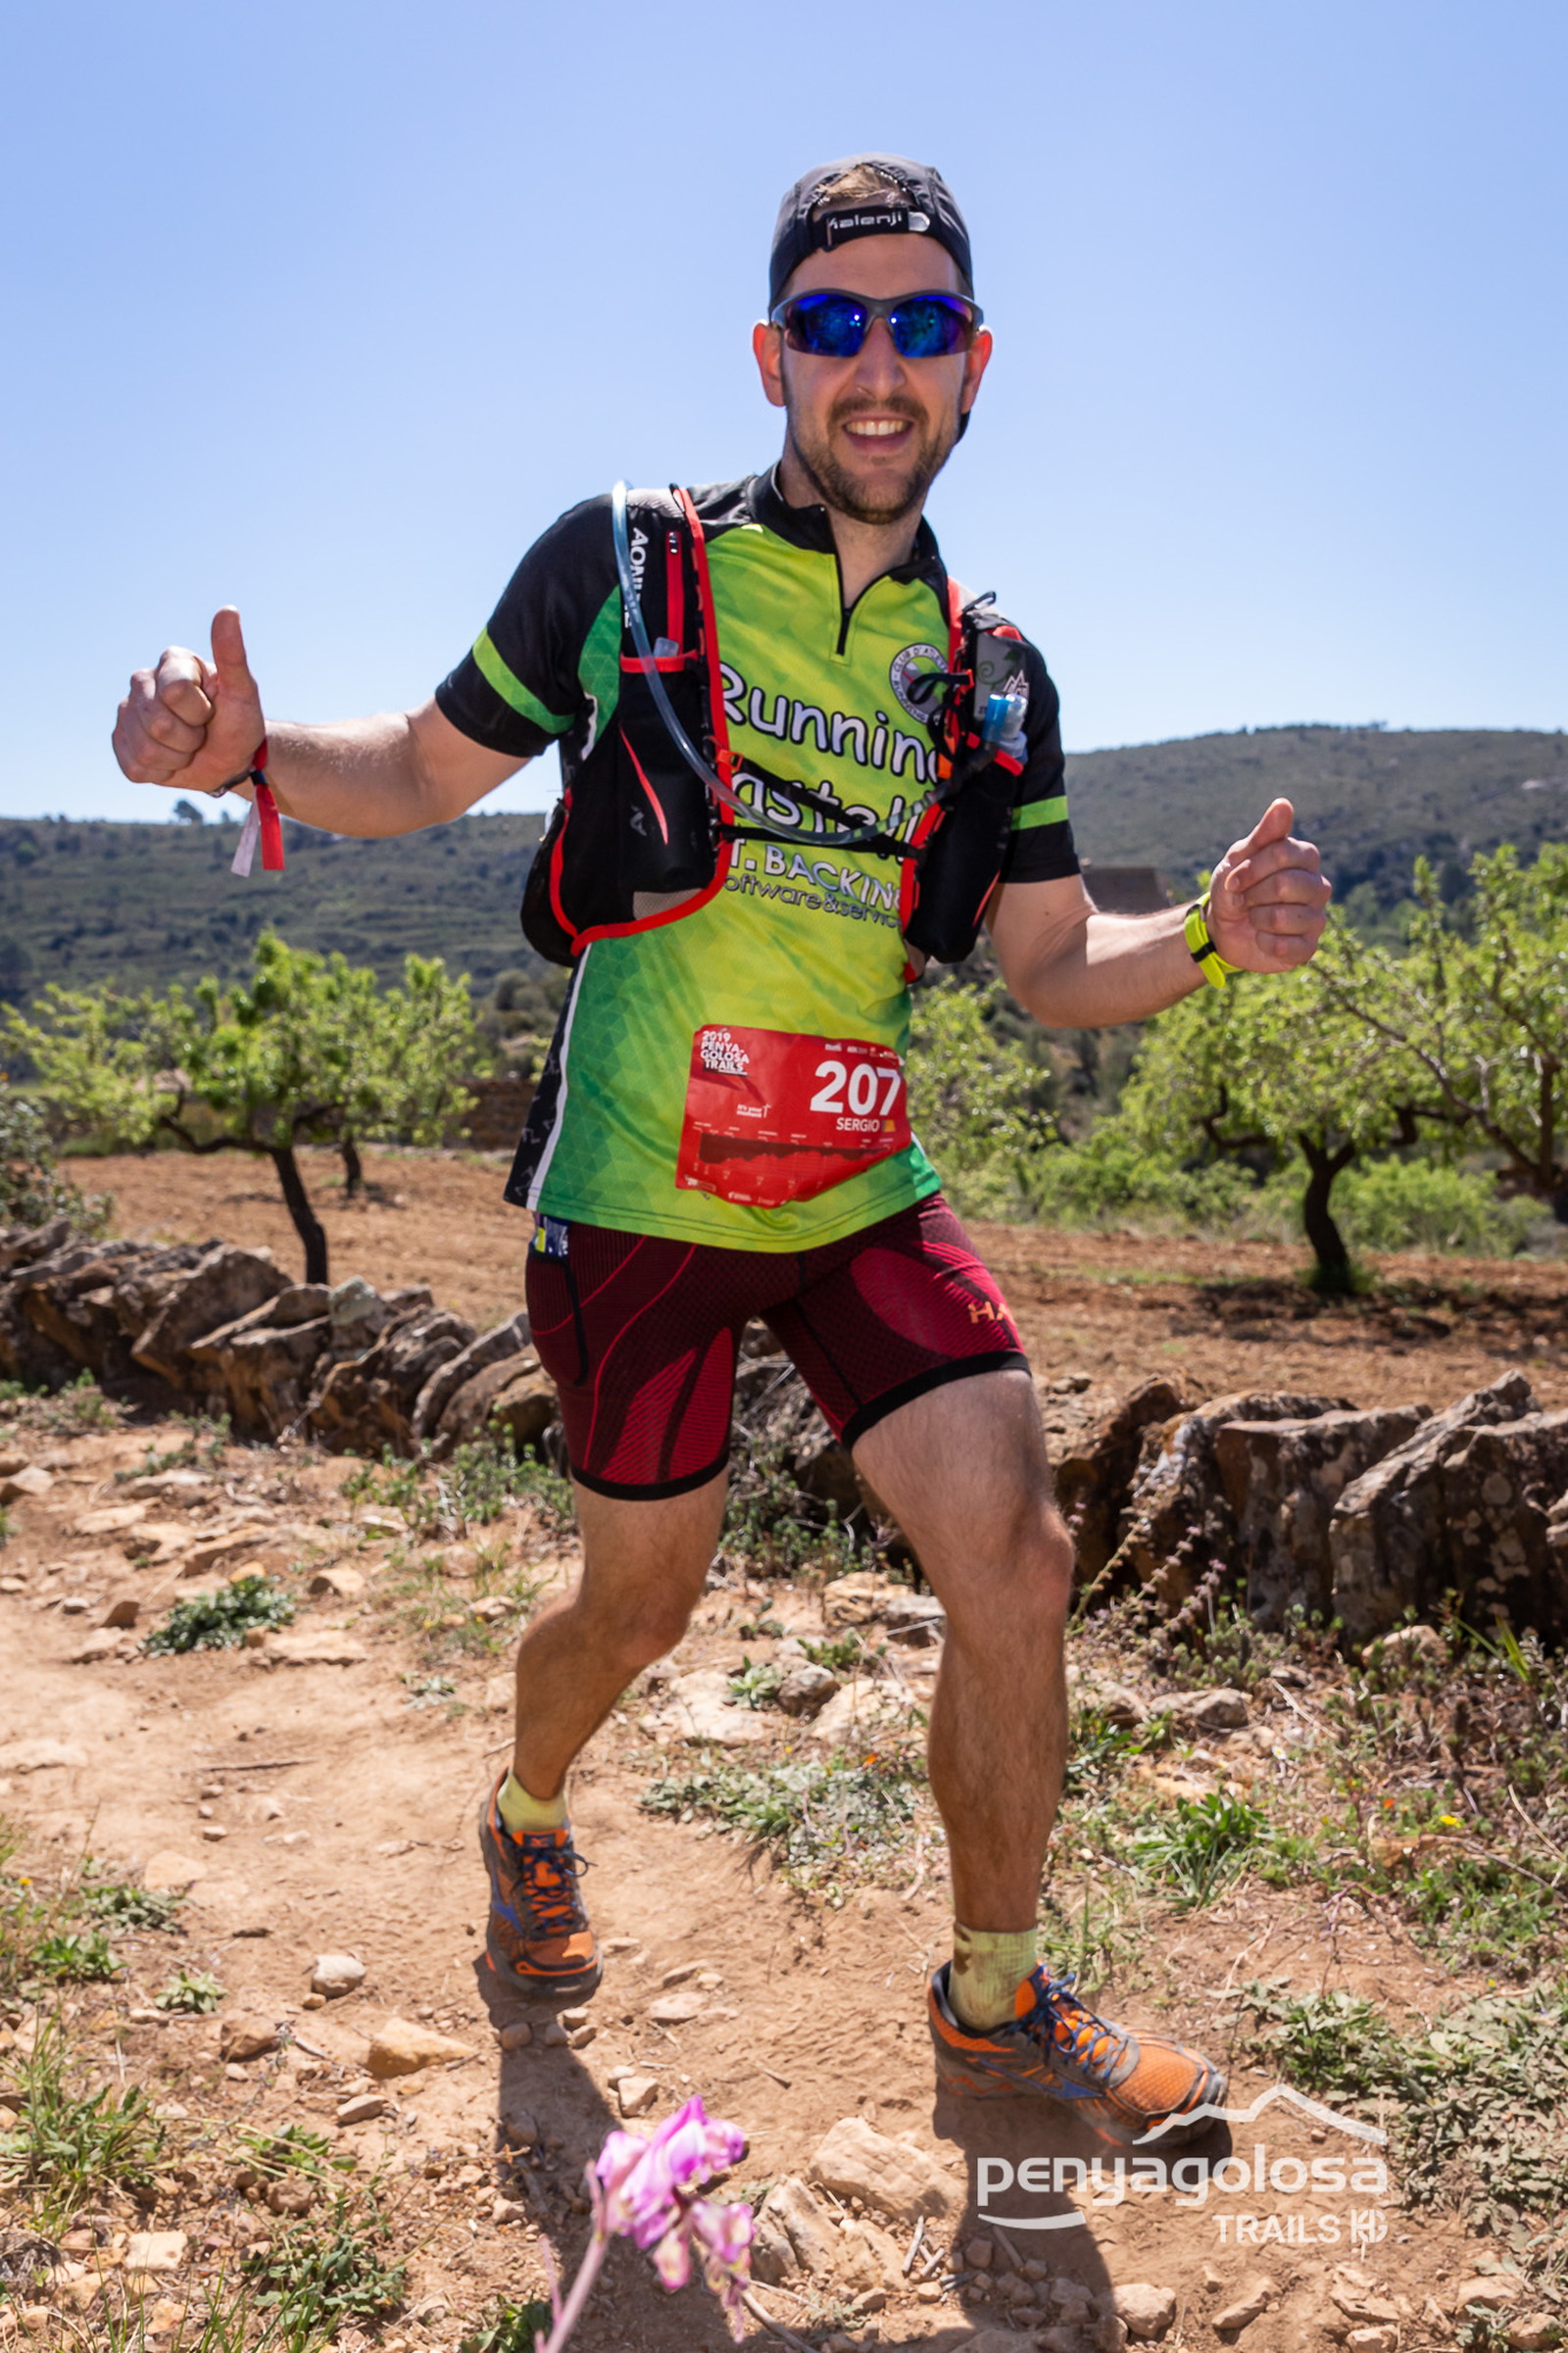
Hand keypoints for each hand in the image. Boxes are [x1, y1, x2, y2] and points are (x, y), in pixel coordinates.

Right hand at [112, 607, 264, 793]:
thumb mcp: (243, 691)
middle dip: (189, 738)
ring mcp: (127, 712)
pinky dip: (161, 773)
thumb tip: (228, 610)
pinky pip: (134, 767)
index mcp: (170, 662)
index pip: (175, 693)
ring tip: (187, 747)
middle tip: (201, 733)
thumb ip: (232, 653)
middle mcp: (142, 681)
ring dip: (176, 758)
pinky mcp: (120, 742)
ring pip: (146, 750)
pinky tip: (171, 760)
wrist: (230, 759)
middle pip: (158, 724)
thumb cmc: (237, 721)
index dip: (199, 713)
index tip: (211, 710)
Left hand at [1206, 798, 1330, 972]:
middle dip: (1252, 894)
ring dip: (1256, 919)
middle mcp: (1318, 886)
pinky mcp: (1308, 947)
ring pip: (1285, 917)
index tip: (1232, 879)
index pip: (1283, 854)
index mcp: (1305, 858)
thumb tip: (1283, 804)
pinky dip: (1265, 943)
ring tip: (1253, 917)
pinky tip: (1261, 938)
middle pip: (1285, 885)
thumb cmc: (1235, 886)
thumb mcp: (1240, 857)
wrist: (1221, 927)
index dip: (1251, 868)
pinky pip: (1289, 947)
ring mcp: (1316, 918)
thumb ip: (1264, 834)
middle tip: (1243, 900)